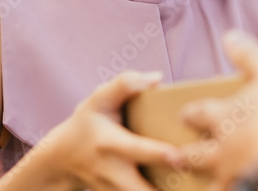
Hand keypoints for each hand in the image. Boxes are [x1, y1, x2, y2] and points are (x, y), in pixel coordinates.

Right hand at [46, 70, 181, 190]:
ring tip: (191, 188)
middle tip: (194, 180)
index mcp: (110, 143)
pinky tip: (178, 190)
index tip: (180, 157)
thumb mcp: (98, 99)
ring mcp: (114, 190)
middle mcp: (112, 171)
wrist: (62, 157)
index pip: (136, 150)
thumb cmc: (88, 123)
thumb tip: (158, 78)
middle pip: (138, 190)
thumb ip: (125, 85)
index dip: (158, 154)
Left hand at [177, 30, 257, 189]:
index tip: (184, 114)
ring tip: (203, 185)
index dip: (192, 112)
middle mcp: (223, 148)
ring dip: (206, 182)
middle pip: (197, 153)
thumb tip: (229, 37)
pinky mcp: (248, 190)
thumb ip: (250, 56)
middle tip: (177, 154)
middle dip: (186, 153)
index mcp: (226, 115)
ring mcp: (233, 174)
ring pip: (212, 181)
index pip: (200, 112)